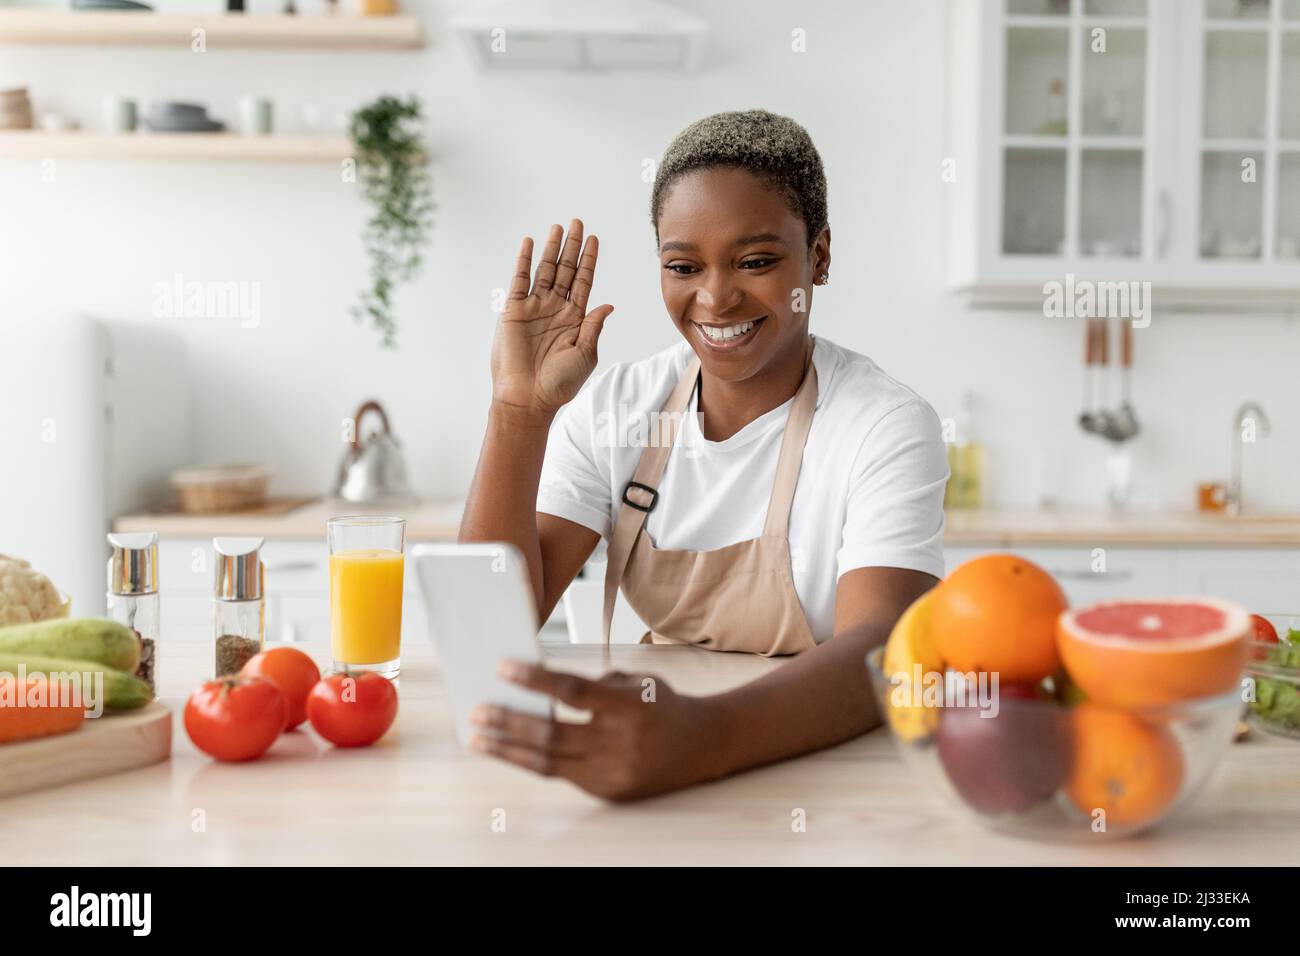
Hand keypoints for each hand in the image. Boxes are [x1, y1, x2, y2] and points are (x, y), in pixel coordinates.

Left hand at [469, 661, 717, 801]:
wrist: (702, 746)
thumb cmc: (661, 704)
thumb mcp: (635, 682)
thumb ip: (593, 684)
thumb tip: (538, 684)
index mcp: (630, 707)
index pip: (572, 691)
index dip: (535, 680)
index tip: (503, 668)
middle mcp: (621, 744)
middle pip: (552, 733)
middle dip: (508, 721)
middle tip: (476, 710)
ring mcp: (614, 773)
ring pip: (548, 763)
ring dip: (507, 749)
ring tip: (478, 738)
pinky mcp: (609, 793)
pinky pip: (563, 775)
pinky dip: (534, 762)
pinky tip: (511, 750)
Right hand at [490, 219, 614, 420]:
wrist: (528, 397)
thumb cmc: (560, 382)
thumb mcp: (585, 354)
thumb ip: (593, 326)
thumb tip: (608, 304)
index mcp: (575, 319)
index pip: (584, 281)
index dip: (589, 260)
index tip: (595, 239)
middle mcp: (555, 309)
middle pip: (566, 270)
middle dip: (572, 247)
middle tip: (578, 223)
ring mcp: (534, 308)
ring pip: (545, 270)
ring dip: (552, 249)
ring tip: (558, 227)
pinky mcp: (514, 311)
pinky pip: (519, 279)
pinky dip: (523, 260)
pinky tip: (529, 243)